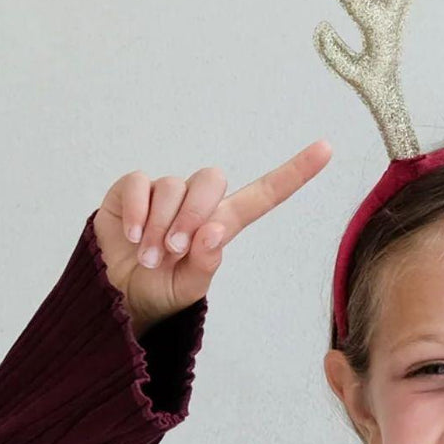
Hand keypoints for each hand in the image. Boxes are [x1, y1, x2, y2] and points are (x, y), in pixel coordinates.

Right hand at [94, 138, 332, 336]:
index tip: (327, 149)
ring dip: (160, 224)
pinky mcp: (132, 189)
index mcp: (223, 223)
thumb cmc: (161, 289)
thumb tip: (212, 232)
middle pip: (212, 179)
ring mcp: (165, 192)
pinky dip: (137, 211)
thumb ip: (204, 263)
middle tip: (175, 249)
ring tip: (150, 255)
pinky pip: (139, 183)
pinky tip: (133, 236)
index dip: (296, 171)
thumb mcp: (188, 288)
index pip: (266, 194)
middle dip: (193, 214)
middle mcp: (198, 202)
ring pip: (173, 185)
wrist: (117, 295)